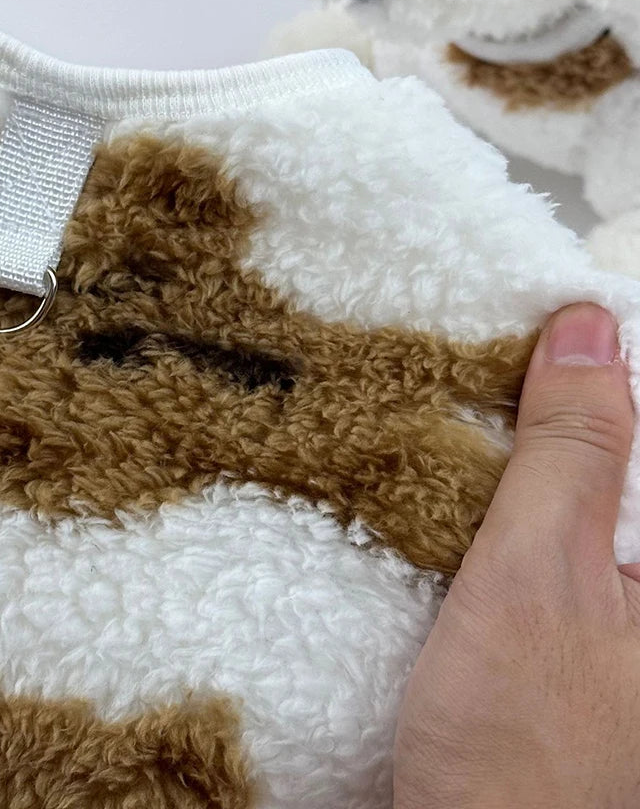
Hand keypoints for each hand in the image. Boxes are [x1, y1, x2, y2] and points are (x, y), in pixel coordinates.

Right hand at [394, 303, 639, 807]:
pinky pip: (542, 526)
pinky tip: (449, 481)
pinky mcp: (564, 620)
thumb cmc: (519, 749)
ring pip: (573, 484)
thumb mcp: (538, 578)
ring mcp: (614, 602)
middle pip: (616, 450)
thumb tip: (587, 328)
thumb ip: (570, 455)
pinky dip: (498, 492)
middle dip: (550, 397)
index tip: (531, 317)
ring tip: (448, 407)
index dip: (606, 358)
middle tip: (473, 358)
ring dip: (515, 443)